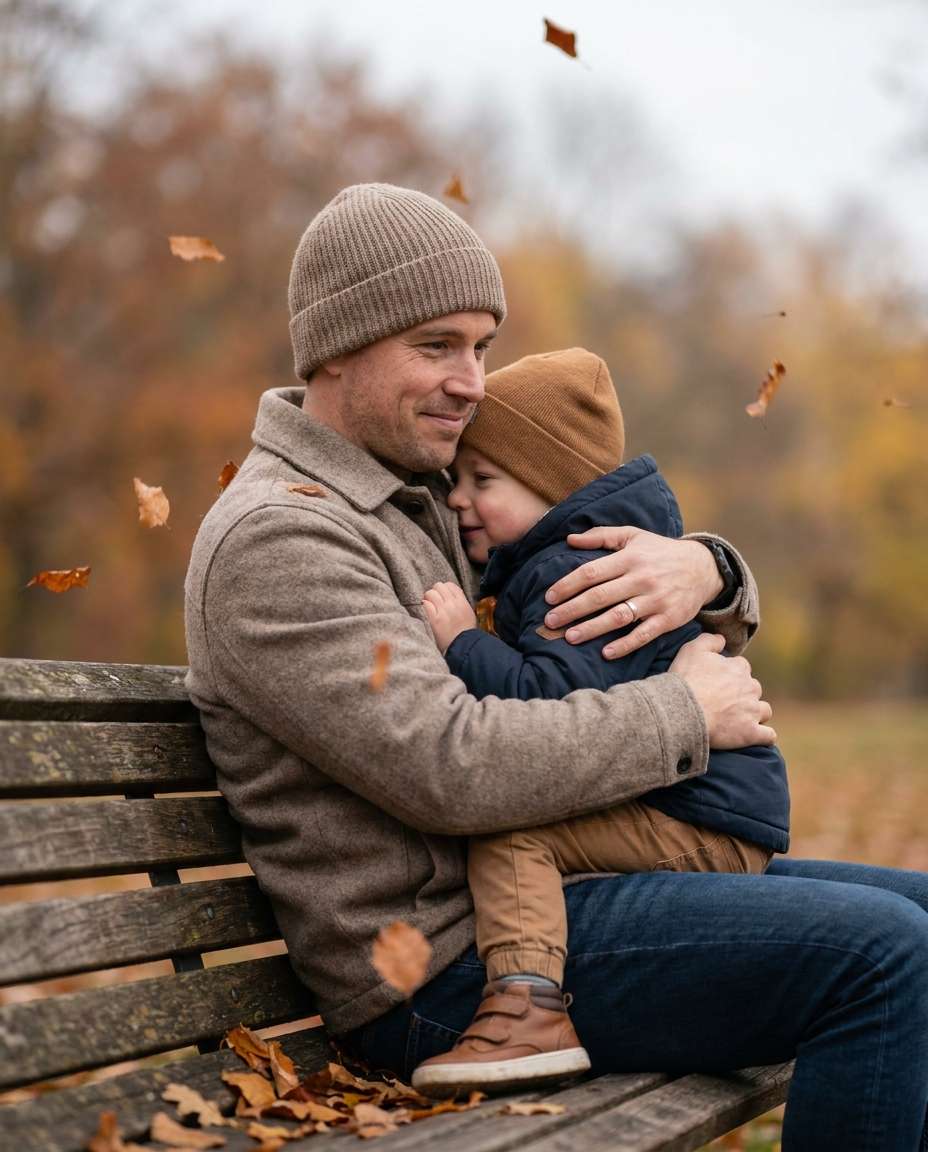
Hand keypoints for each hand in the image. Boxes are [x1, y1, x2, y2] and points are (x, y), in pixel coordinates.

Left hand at [423, 582, 477, 653]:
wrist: (464, 648)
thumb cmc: (466, 633)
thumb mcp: (469, 614)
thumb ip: (461, 603)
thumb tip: (450, 595)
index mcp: (462, 602)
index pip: (450, 585)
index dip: (444, 589)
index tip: (442, 596)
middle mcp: (453, 604)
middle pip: (438, 586)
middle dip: (435, 593)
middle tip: (434, 602)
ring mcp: (443, 610)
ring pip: (430, 593)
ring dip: (428, 599)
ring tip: (429, 607)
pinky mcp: (434, 619)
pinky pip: (425, 604)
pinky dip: (424, 607)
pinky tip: (426, 613)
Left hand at [542, 526, 723, 659]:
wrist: (703, 568)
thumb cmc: (660, 551)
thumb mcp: (633, 536)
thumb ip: (601, 535)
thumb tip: (570, 538)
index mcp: (629, 558)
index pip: (592, 572)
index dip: (568, 585)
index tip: (549, 597)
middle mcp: (641, 578)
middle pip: (600, 596)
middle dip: (572, 609)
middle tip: (550, 621)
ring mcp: (656, 600)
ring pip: (619, 616)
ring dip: (593, 628)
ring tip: (570, 637)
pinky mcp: (669, 619)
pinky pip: (644, 634)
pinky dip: (625, 645)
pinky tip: (606, 652)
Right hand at [670, 633, 775, 747]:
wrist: (683, 711)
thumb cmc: (687, 680)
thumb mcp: (692, 649)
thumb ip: (710, 640)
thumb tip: (722, 639)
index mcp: (739, 668)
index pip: (742, 667)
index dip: (730, 675)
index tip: (717, 683)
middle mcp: (750, 688)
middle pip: (753, 689)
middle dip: (743, 694)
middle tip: (724, 702)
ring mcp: (752, 711)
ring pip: (764, 710)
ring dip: (755, 713)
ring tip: (738, 719)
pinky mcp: (751, 733)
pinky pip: (768, 735)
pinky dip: (763, 735)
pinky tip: (753, 735)